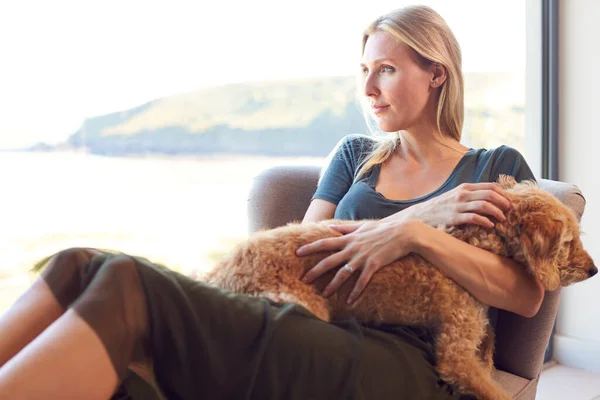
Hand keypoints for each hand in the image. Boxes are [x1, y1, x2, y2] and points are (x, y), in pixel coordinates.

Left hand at [297, 219, 420, 303]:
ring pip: (343, 273)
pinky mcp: (374, 265)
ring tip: (324, 294)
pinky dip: (355, 292)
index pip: (324, 243)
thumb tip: (330, 226)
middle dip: (315, 271)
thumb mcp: (362, 226)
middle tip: (303, 280)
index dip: (310, 248)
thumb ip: (345, 228)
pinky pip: (362, 281)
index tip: (297, 252)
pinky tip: (349, 302)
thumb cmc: (383, 229)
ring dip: (332, 285)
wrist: (403, 233)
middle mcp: (352, 248)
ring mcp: (362, 257)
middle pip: (329, 261)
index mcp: (348, 238)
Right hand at [402, 182, 510, 227]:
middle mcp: (463, 194)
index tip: (509, 201)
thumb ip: (470, 195)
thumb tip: (489, 199)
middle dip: (503, 202)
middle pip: (490, 194)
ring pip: (484, 205)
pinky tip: (490, 225)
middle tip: (509, 210)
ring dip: (497, 212)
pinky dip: (485, 221)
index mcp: (465, 187)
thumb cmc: (440, 207)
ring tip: (503, 219)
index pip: (491, 186)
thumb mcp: (455, 196)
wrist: (420, 215)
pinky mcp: (454, 218)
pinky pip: (474, 218)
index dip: (503, 193)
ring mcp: (458, 206)